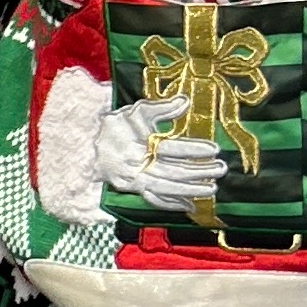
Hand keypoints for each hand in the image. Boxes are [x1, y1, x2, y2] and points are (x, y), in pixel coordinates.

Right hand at [93, 94, 222, 210]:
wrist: (86, 144)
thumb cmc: (114, 125)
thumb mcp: (136, 112)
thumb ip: (162, 108)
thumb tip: (185, 101)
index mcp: (139, 144)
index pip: (172, 148)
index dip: (194, 150)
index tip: (214, 150)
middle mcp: (137, 164)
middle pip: (173, 171)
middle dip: (199, 171)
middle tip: (220, 169)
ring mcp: (134, 179)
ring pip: (167, 188)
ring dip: (191, 190)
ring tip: (212, 188)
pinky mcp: (132, 189)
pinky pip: (154, 199)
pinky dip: (172, 204)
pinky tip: (190, 205)